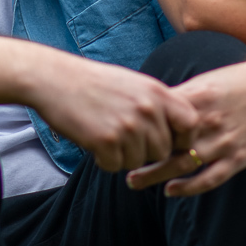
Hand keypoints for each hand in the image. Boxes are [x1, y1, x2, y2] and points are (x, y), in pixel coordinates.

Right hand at [29, 54, 199, 172]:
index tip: (170, 142)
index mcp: (157, 92)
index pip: (191, 123)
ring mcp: (127, 126)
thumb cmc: (95, 82)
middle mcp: (147, 109)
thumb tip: (182, 132)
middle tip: (125, 139)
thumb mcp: (135, 83)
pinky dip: (105, 161)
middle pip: (163, 150)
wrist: (55, 79)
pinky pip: (116, 166)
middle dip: (146, 151)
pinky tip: (94, 142)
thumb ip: (158, 104)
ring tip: (107, 135)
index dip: (184, 138)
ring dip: (124, 156)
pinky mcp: (106, 141)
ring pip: (139, 161)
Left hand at [126, 52, 245, 196]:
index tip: (118, 133)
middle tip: (117, 160)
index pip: (160, 117)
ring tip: (133, 180)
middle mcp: (210, 121)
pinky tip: (170, 190)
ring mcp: (225, 142)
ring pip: (183, 164)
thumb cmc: (237, 82)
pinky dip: (189, 188)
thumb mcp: (205, 81)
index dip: (138, 128)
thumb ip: (179, 96)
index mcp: (199, 97)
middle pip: (167, 144)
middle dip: (141, 155)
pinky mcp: (239, 158)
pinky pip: (210, 179)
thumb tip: (146, 105)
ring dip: (156, 174)